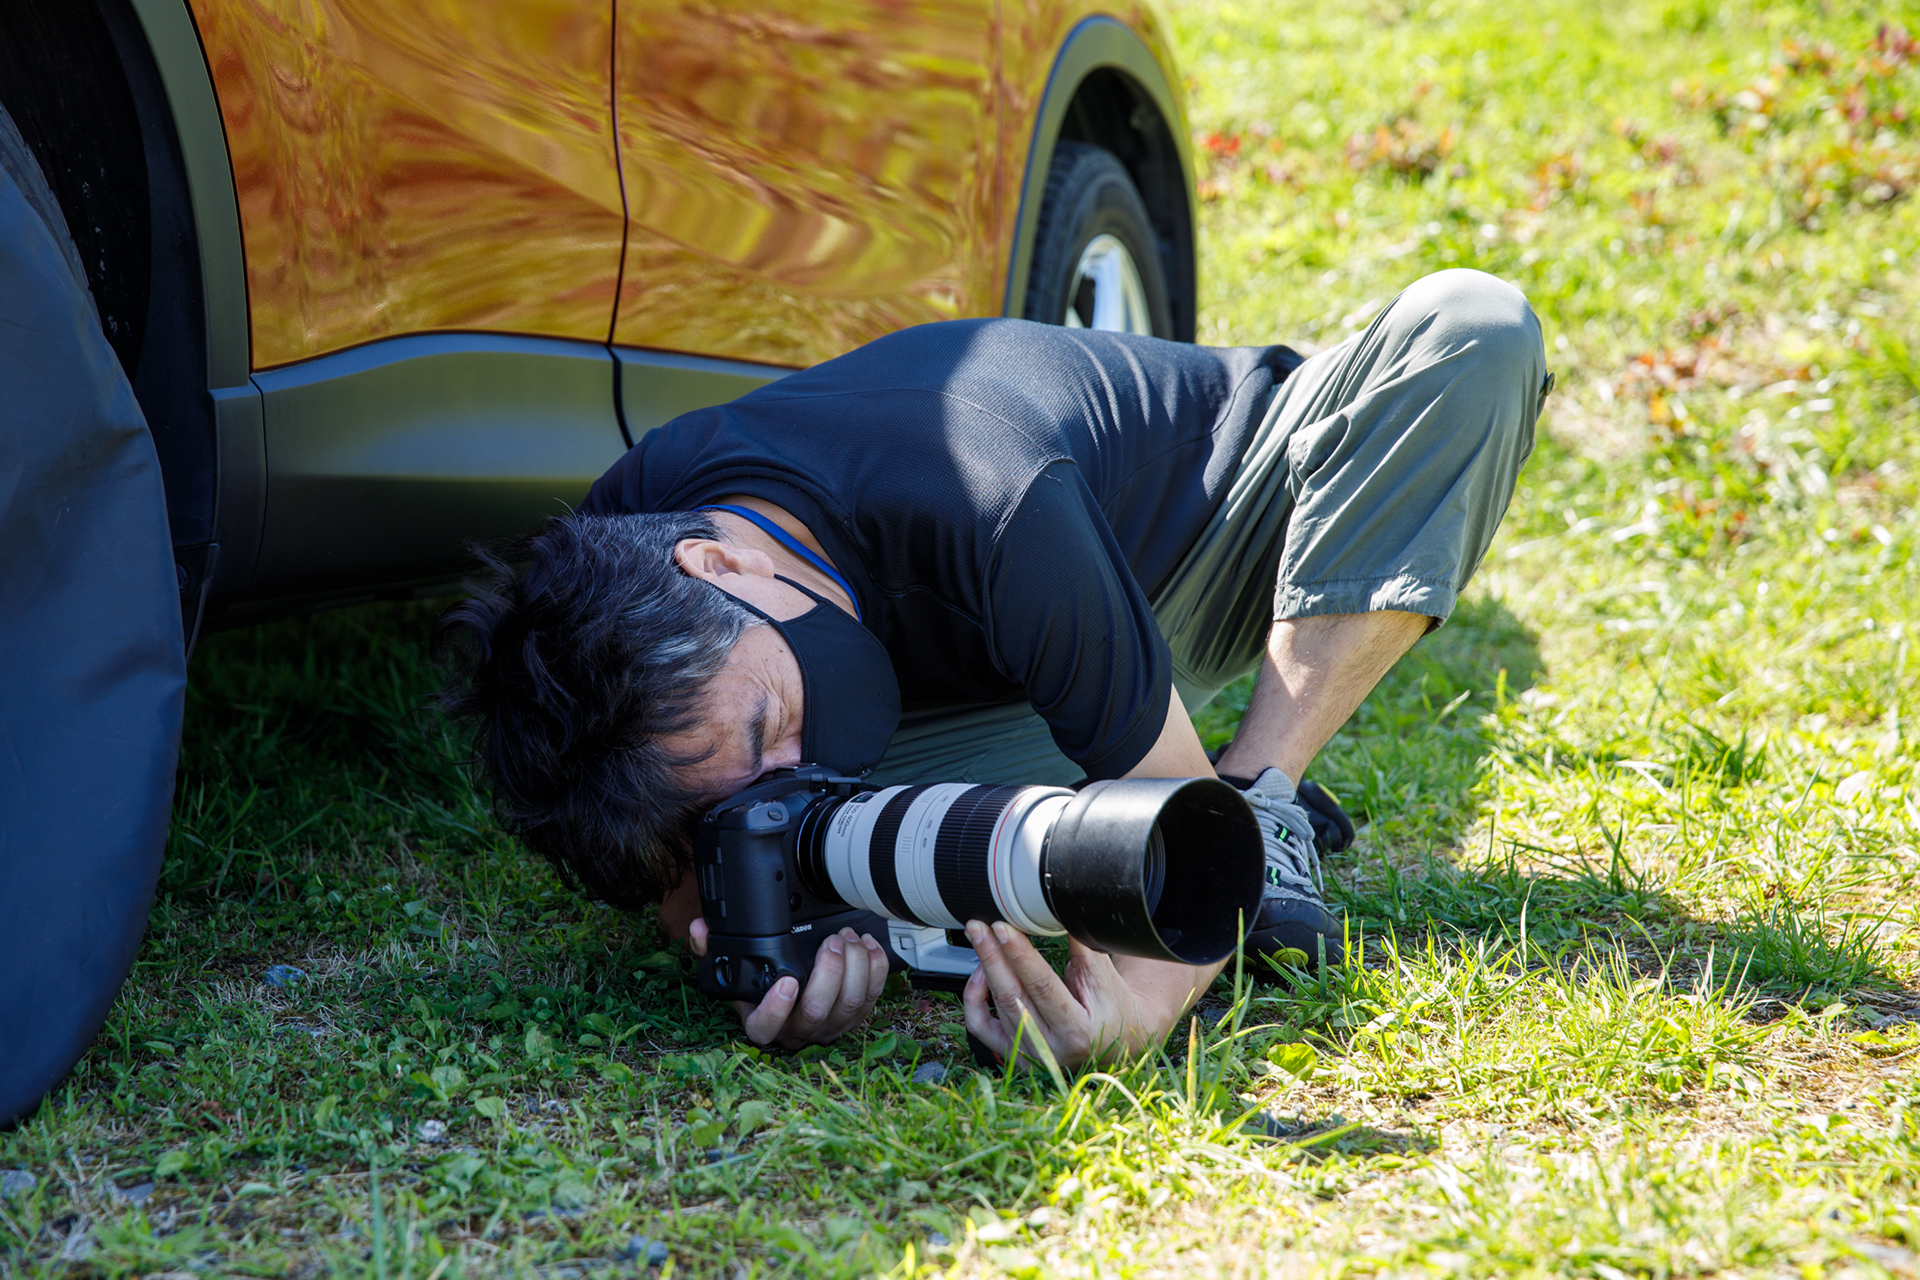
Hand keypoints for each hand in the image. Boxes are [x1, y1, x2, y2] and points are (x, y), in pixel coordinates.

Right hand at [688, 920, 887, 1049]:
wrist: (791, 999)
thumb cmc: (763, 987)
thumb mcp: (734, 972)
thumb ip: (712, 949)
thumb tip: (700, 928)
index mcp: (763, 1023)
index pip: (766, 1027)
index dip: (777, 1008)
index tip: (787, 980)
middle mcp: (799, 1030)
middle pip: (819, 1010)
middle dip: (829, 972)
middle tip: (829, 942)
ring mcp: (830, 1026)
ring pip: (850, 1004)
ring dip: (855, 966)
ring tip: (847, 938)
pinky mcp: (856, 1017)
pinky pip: (873, 997)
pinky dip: (875, 969)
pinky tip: (868, 946)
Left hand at [961, 920, 1189, 1069]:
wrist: (1117, 1044)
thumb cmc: (1114, 1008)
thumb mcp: (1106, 977)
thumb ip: (1083, 948)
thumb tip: (1059, 911)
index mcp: (1078, 1030)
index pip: (1042, 986)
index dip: (1020, 955)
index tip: (1003, 928)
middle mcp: (1051, 1048)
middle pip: (1013, 996)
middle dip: (992, 957)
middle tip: (979, 927)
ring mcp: (1029, 1055)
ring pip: (996, 1007)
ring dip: (986, 968)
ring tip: (982, 939)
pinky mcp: (1014, 1054)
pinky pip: (980, 1027)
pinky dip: (974, 998)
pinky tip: (981, 974)